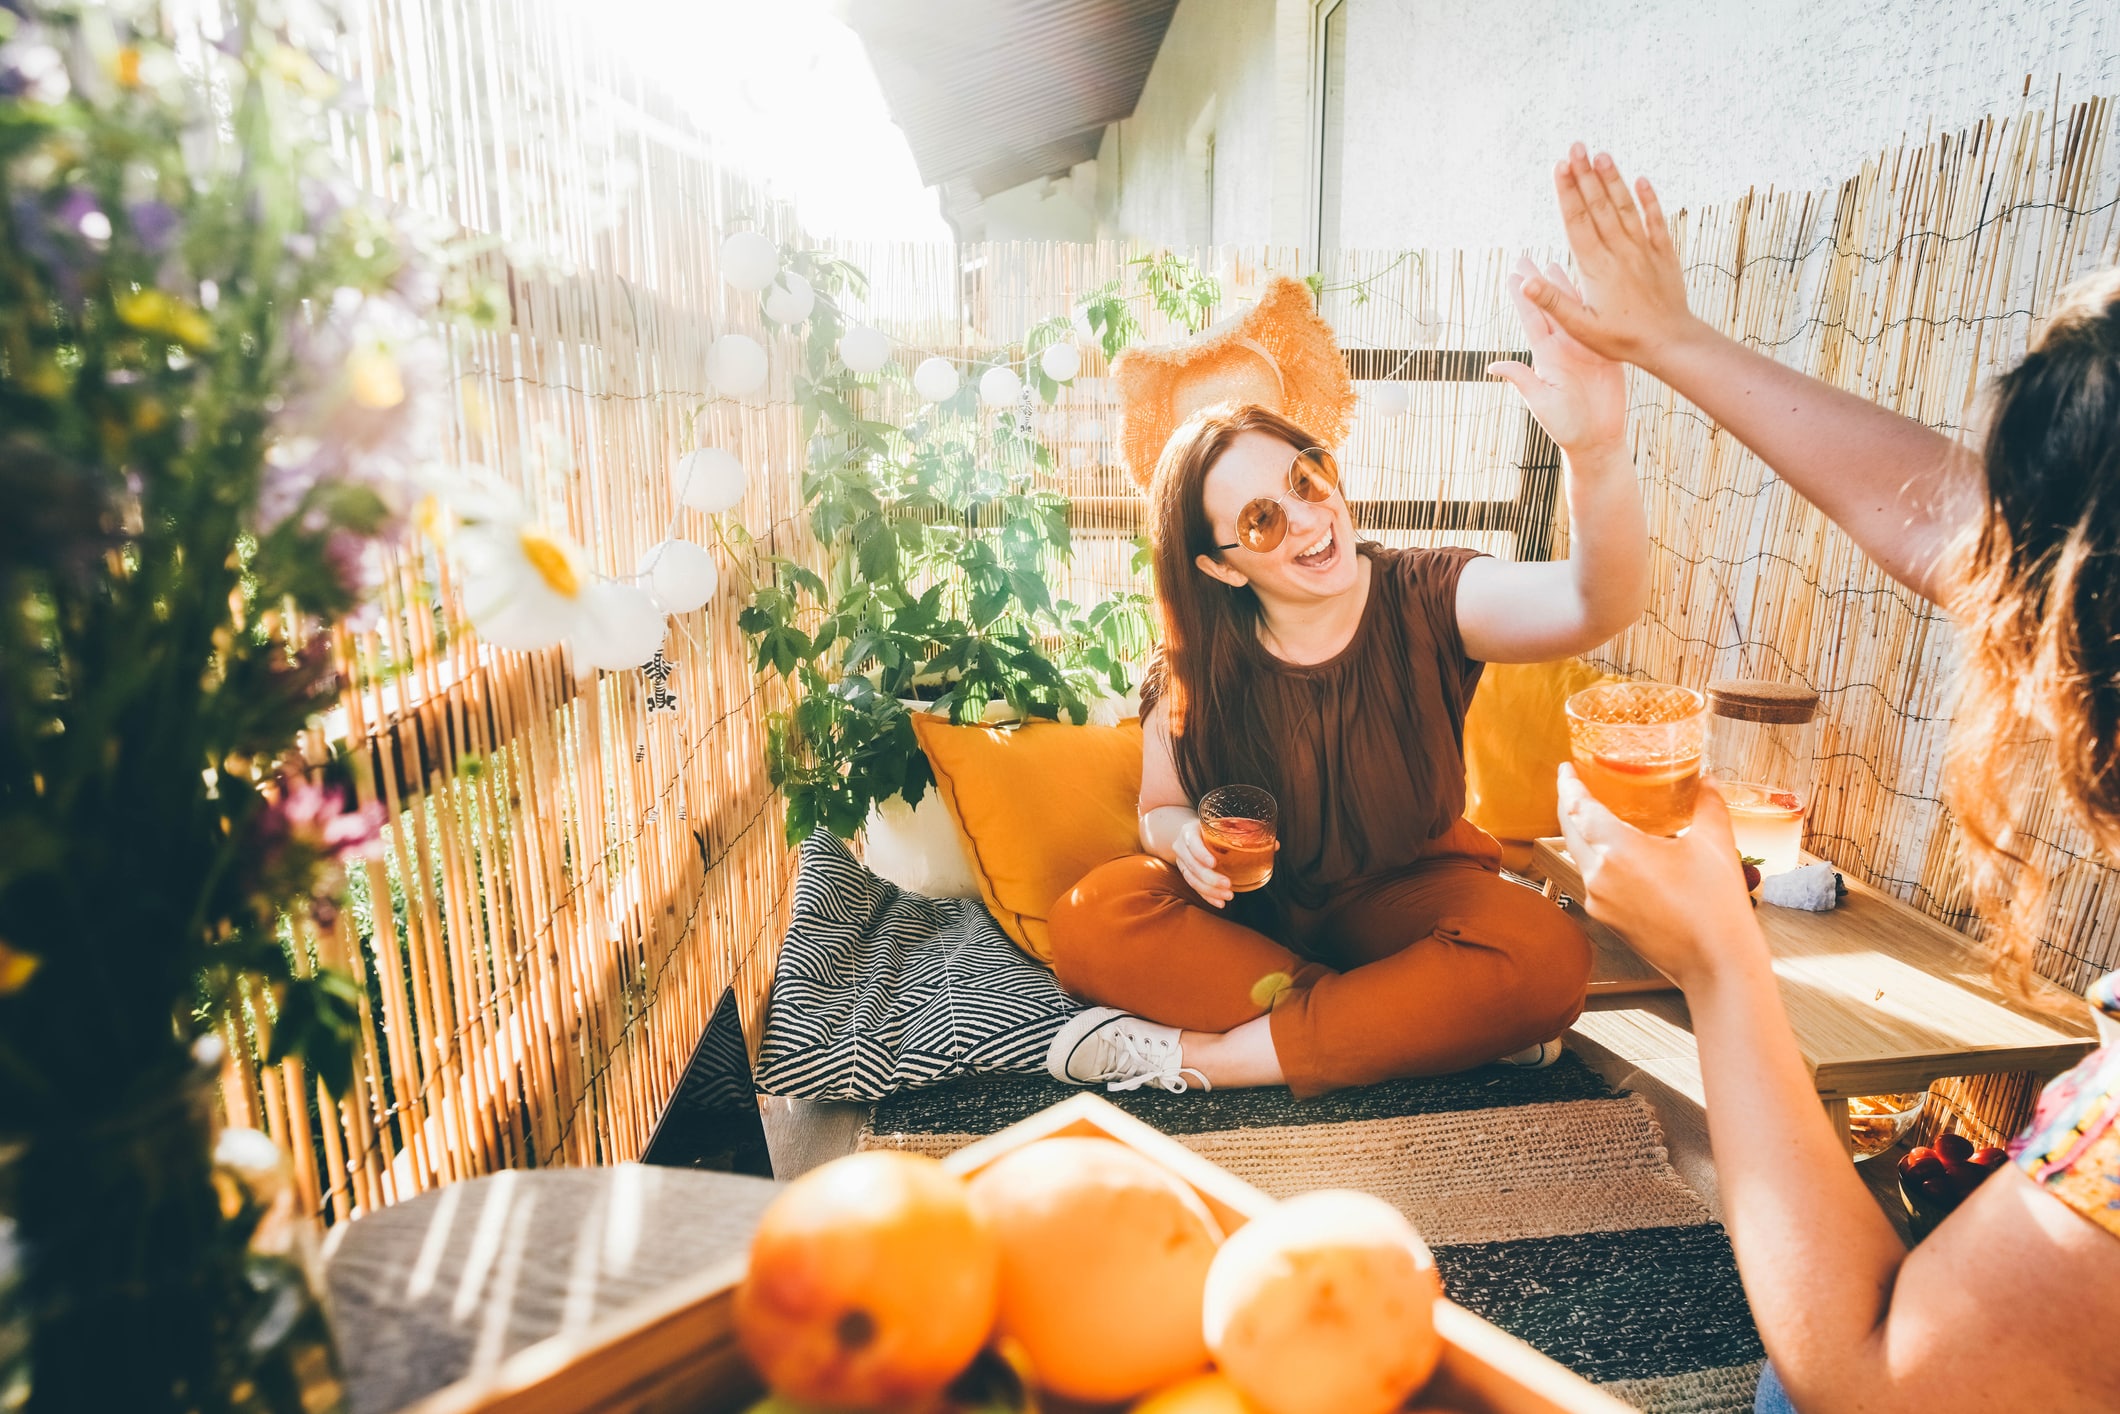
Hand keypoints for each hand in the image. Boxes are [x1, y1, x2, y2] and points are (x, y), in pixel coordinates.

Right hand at [1174, 817, 1234, 907]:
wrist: (1192, 834)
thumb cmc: (1211, 829)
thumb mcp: (1221, 824)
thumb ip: (1243, 831)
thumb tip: (1273, 843)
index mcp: (1189, 831)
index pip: (1192, 843)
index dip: (1201, 854)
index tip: (1214, 863)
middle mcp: (1182, 847)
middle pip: (1192, 865)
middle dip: (1210, 877)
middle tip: (1227, 884)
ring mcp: (1182, 862)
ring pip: (1192, 879)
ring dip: (1210, 890)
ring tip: (1227, 895)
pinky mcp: (1186, 874)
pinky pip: (1195, 888)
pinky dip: (1208, 896)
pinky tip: (1220, 902)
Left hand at [1488, 257, 1627, 459]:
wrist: (1598, 439)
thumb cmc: (1566, 426)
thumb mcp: (1542, 402)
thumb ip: (1522, 380)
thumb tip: (1492, 364)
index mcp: (1546, 356)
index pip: (1532, 319)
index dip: (1522, 296)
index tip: (1511, 274)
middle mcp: (1563, 347)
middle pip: (1549, 307)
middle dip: (1538, 282)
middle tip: (1526, 257)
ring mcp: (1585, 347)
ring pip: (1574, 310)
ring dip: (1564, 286)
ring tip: (1555, 261)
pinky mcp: (1606, 352)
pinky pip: (1599, 322)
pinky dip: (1595, 303)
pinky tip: (1593, 285)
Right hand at [1522, 146, 1697, 368]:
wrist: (1670, 342)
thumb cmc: (1622, 339)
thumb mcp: (1580, 328)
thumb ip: (1553, 302)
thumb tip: (1524, 282)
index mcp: (1595, 267)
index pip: (1577, 221)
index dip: (1567, 192)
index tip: (1560, 166)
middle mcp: (1619, 251)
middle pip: (1598, 206)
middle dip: (1584, 175)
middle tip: (1575, 147)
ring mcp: (1643, 249)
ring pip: (1625, 207)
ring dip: (1612, 180)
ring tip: (1601, 155)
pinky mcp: (1663, 254)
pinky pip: (1656, 220)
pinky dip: (1649, 199)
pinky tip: (1641, 180)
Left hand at [1555, 765, 1765, 989]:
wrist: (1717, 965)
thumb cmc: (1716, 907)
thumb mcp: (1715, 844)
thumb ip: (1707, 804)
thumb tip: (1705, 780)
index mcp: (1617, 851)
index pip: (1577, 808)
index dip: (1569, 784)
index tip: (1566, 768)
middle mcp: (1598, 875)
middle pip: (1570, 830)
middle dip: (1569, 805)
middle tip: (1576, 785)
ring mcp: (1598, 900)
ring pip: (1579, 856)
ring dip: (1582, 833)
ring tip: (1596, 815)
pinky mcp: (1606, 919)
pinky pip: (1592, 879)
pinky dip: (1596, 859)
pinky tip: (1615, 853)